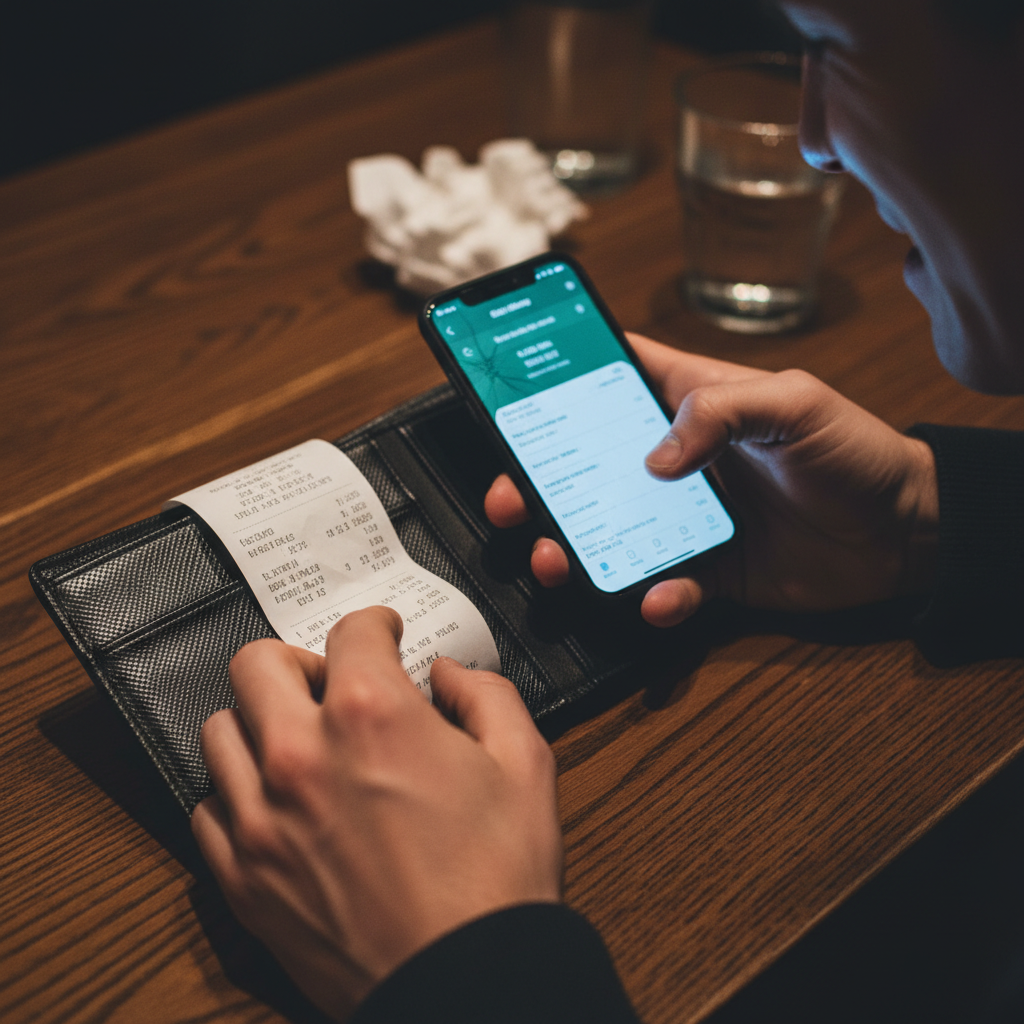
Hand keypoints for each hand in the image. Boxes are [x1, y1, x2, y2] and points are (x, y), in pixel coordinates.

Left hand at [191, 607, 561, 1018]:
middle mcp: (302, 755)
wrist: (466, 982)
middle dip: (299, 660)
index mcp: (373, 715)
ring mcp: (261, 817)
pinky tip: (276, 803)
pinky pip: (207, 807)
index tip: (380, 632)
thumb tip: (450, 675)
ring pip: (221, 730)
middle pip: (259, 664)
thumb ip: (487, 694)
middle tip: (328, 680)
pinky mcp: (240, 875)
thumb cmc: (495, 882)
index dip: (374, 623)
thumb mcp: (525, 765)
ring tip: (298, 741)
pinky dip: (237, 793)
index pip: (350, 631)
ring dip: (260, 723)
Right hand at [485, 333, 938, 627]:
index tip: (513, 392)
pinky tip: (661, 596)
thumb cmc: (856, 450)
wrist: (904, 534)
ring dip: (574, 547)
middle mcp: (679, 462)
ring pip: (610, 533)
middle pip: (588, 466)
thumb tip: (656, 461)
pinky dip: (655, 597)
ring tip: (558, 558)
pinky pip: (665, 587)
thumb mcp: (796, 402)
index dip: (562, 378)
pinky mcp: (710, 571)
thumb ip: (723, 409)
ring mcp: (688, 520)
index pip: (614, 378)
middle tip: (512, 498)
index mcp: (692, 404)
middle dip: (539, 481)